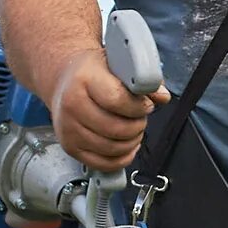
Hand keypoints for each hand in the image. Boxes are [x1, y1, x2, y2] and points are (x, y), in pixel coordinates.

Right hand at [54, 46, 163, 169]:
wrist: (65, 81)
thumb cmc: (93, 72)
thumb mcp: (117, 64)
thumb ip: (142, 79)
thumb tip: (161, 96)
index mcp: (84, 79)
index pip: (117, 100)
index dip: (138, 106)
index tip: (146, 105)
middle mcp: (71, 105)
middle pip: (116, 128)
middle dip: (137, 126)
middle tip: (140, 118)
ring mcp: (68, 129)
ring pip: (111, 148)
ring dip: (131, 142)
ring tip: (133, 129)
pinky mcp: (70, 147)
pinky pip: (103, 163)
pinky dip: (121, 158)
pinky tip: (127, 146)